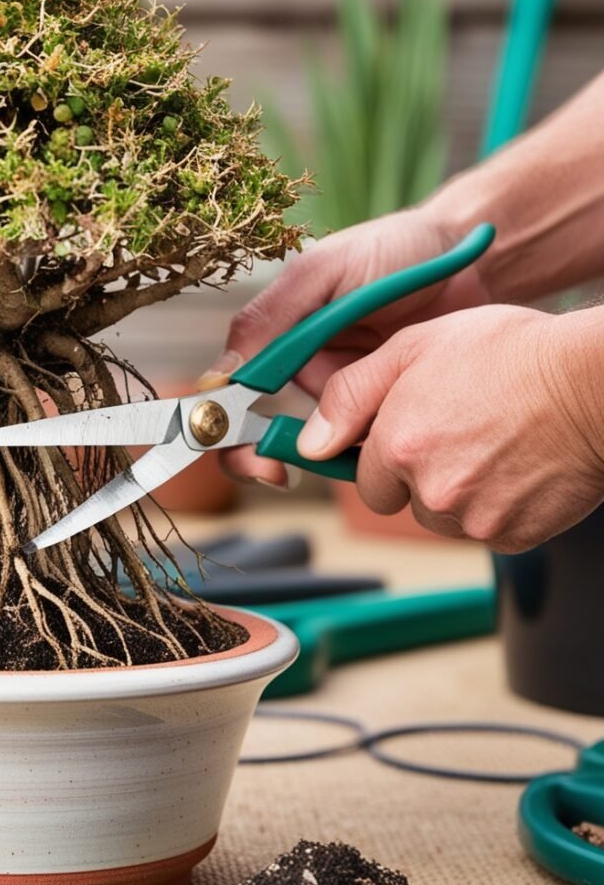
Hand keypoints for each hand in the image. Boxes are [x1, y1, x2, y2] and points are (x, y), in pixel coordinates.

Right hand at [200, 206, 491, 484]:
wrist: (469, 261)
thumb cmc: (393, 251)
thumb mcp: (323, 271)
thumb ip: (270, 317)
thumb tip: (218, 377)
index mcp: (274, 338)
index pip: (228, 390)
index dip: (222, 425)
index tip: (238, 444)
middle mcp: (299, 371)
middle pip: (255, 431)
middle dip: (256, 457)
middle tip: (273, 472)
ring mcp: (339, 396)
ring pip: (308, 445)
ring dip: (315, 457)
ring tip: (336, 454)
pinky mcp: (379, 412)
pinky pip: (358, 447)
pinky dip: (362, 457)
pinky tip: (379, 451)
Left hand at [295, 305, 603, 552]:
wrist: (596, 383)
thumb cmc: (512, 354)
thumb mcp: (415, 347)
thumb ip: (351, 394)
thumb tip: (309, 443)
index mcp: (400, 445)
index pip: (364, 479)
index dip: (386, 456)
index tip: (410, 436)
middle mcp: (432, 490)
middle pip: (402, 503)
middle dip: (418, 477)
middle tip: (457, 434)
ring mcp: (474, 518)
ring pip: (443, 520)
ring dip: (456, 494)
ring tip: (492, 446)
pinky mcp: (513, 536)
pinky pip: (485, 530)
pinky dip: (496, 506)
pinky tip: (517, 466)